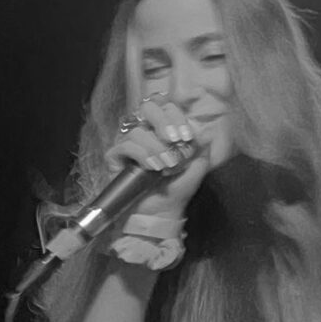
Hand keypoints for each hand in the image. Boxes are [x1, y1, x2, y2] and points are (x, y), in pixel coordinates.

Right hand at [105, 96, 210, 217]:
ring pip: (138, 131)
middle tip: (174, 140)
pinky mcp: (115, 157)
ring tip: (166, 166)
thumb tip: (205, 130)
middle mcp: (145, 132)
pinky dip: (141, 155)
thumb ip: (201, 147)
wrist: (160, 213)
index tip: (186, 137)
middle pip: (148, 108)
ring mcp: (128, 144)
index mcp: (163, 130)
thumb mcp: (196, 167)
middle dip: (163, 121)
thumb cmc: (176, 190)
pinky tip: (152, 169)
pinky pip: (125, 146)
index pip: (167, 108)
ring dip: (156, 147)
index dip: (177, 118)